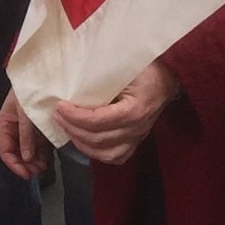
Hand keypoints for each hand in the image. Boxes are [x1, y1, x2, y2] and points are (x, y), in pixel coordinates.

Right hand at [0, 89, 52, 181]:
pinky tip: (46, 163)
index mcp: (6, 124)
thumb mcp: (25, 113)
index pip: (5, 149)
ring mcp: (30, 131)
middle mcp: (16, 130)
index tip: (25, 173)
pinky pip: (41, 147)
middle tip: (35, 174)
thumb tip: (27, 158)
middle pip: (17, 153)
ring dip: (34, 163)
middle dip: (24, 165)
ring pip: (29, 153)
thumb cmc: (30, 93)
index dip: (14, 163)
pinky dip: (42, 156)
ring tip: (41, 170)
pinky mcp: (42, 131)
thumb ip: (26, 136)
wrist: (46, 77)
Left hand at [53, 61, 180, 165]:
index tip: (60, 107)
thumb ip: (100, 77)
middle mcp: (137, 129)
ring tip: (68, 128)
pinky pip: (117, 157)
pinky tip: (84, 140)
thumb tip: (72, 80)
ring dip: (81, 143)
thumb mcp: (123, 68)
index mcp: (134, 110)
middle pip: (98, 139)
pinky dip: (97, 152)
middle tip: (57, 116)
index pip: (98, 121)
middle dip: (72, 129)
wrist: (167, 76)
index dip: (75, 116)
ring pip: (106, 154)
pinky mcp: (137, 141)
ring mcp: (138, 137)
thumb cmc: (144, 68)